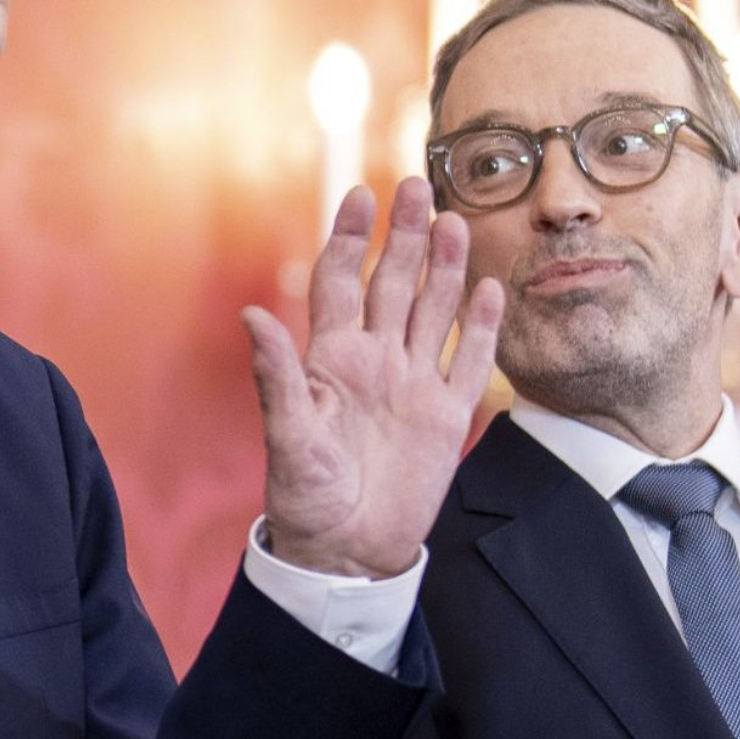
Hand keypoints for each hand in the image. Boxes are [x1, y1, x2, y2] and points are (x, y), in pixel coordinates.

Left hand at [243, 177, 502, 577]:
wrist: (346, 553)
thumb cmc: (304, 497)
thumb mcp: (286, 435)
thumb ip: (276, 375)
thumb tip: (250, 313)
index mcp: (331, 359)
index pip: (341, 283)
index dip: (350, 239)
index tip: (360, 195)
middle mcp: (375, 361)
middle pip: (393, 284)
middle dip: (404, 236)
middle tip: (416, 186)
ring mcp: (413, 385)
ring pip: (434, 312)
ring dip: (444, 269)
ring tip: (454, 221)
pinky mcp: (446, 416)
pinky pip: (469, 363)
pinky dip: (481, 328)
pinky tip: (489, 289)